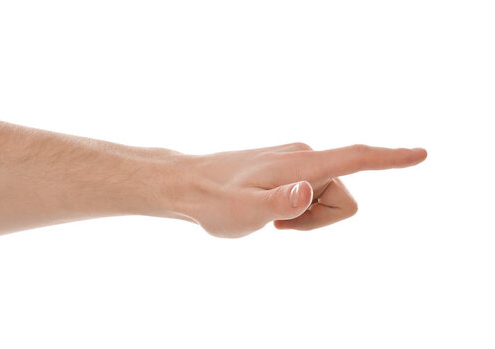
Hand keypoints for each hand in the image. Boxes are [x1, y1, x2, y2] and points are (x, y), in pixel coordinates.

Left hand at [171, 143, 426, 237]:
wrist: (188, 186)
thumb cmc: (214, 202)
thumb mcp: (243, 212)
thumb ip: (278, 203)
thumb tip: (308, 190)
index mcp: (301, 164)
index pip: (355, 158)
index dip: (390, 159)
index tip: (420, 155)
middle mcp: (305, 156)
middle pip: (344, 197)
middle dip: (320, 219)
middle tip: (279, 225)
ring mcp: (296, 161)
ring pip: (328, 198)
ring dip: (307, 217)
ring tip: (271, 217)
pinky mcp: (289, 167)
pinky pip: (312, 194)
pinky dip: (298, 210)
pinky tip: (269, 210)